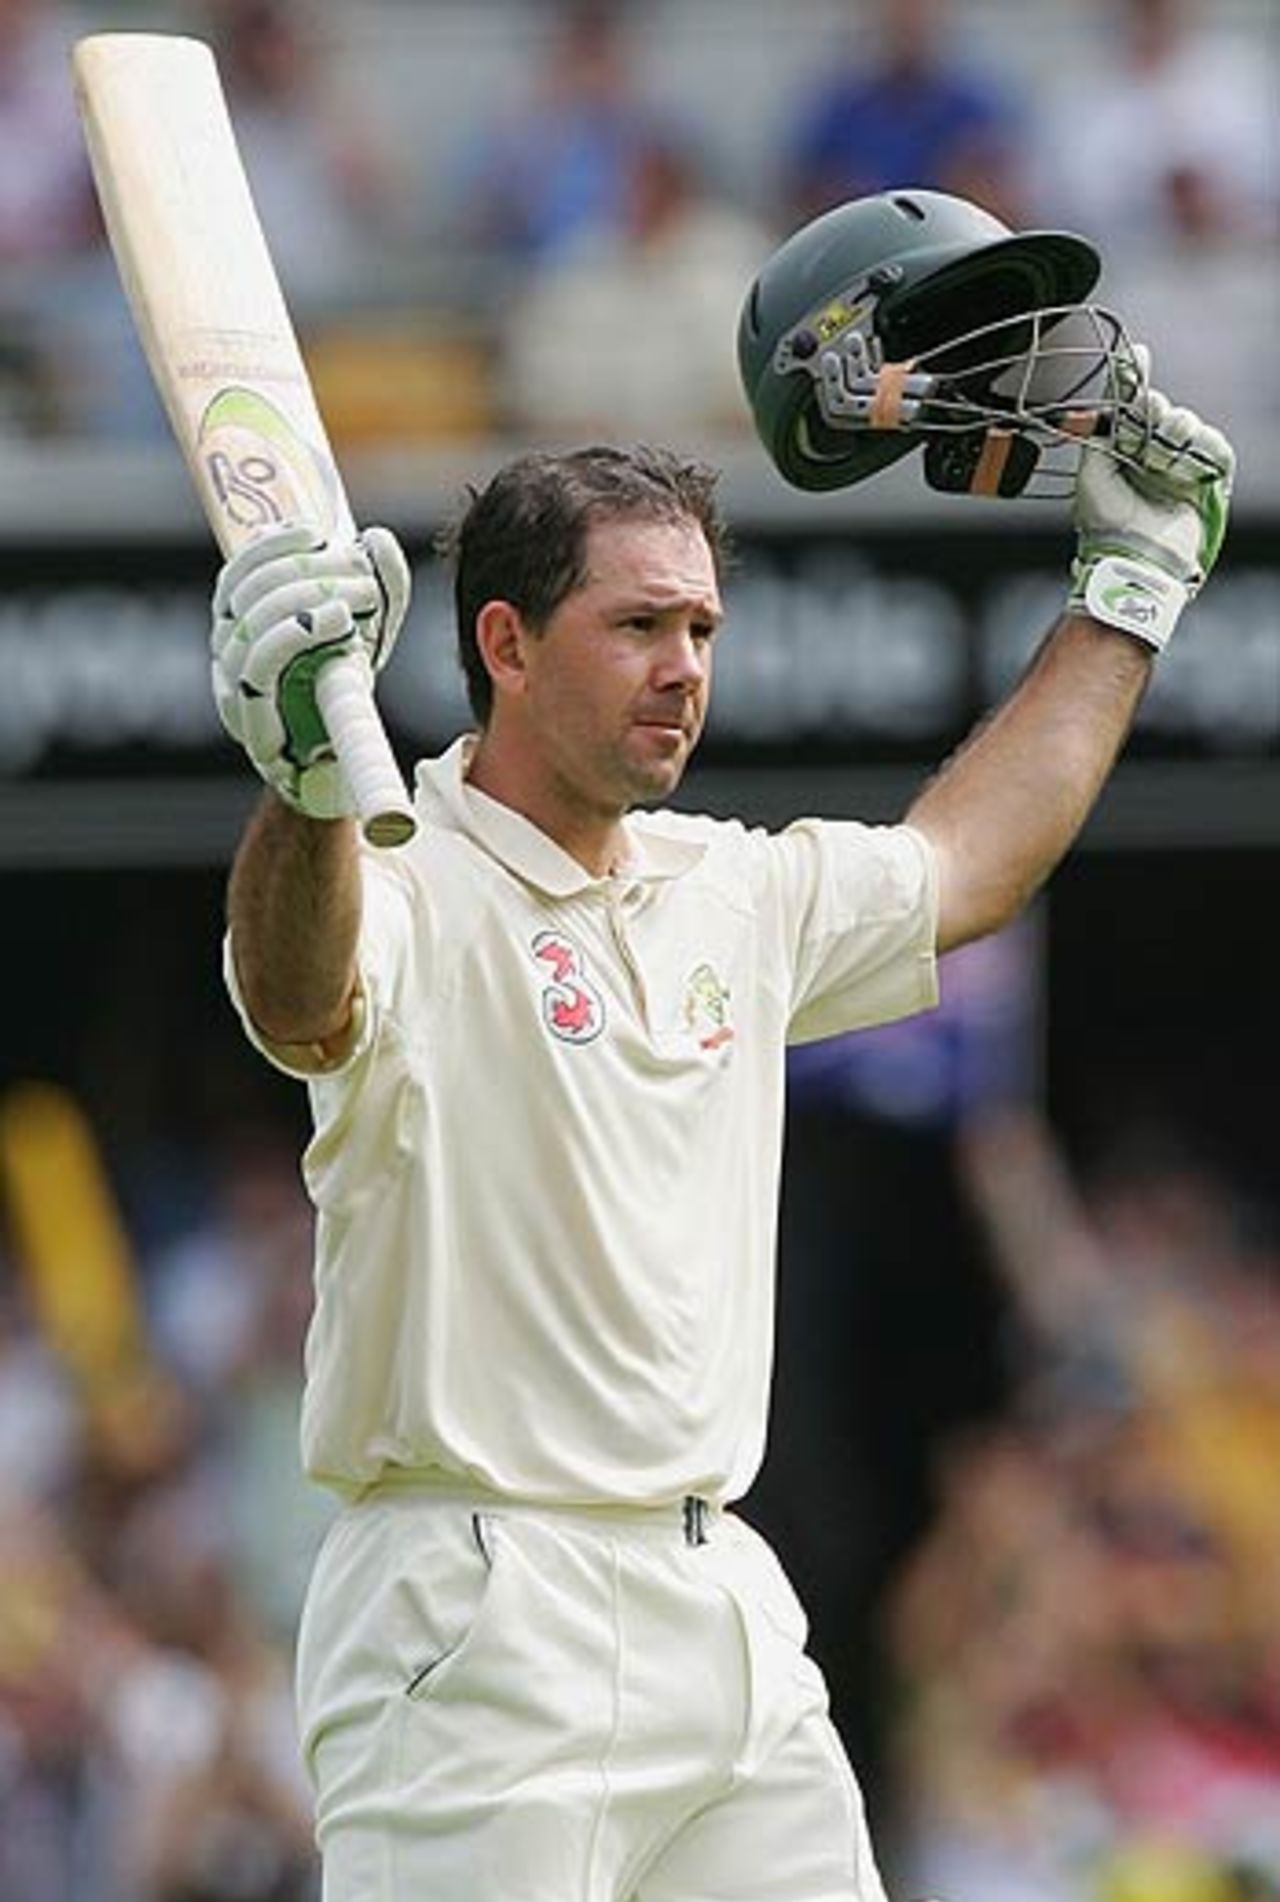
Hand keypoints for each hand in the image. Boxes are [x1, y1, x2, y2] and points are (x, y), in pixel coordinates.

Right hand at [211, 522, 410, 816]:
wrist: (340, 769)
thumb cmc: (343, 692)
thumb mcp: (368, 630)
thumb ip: (378, 586)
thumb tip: (377, 541)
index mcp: (243, 627)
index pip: (237, 576)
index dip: (269, 547)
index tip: (313, 533)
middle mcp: (227, 657)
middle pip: (246, 597)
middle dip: (304, 572)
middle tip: (359, 570)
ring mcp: (234, 692)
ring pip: (249, 628)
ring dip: (304, 600)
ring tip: (358, 597)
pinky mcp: (251, 723)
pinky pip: (258, 670)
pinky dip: (296, 635)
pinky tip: (336, 621)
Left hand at [1069, 345, 1233, 651]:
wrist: (1137, 558)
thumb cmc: (1106, 524)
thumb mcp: (1092, 475)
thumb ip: (1099, 437)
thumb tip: (1099, 406)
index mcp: (1125, 452)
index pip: (1134, 408)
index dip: (1137, 380)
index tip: (1140, 353)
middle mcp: (1153, 455)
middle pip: (1164, 410)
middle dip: (1156, 414)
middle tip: (1147, 432)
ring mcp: (1180, 467)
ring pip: (1189, 426)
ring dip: (1177, 437)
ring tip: (1162, 464)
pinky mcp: (1207, 480)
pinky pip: (1215, 448)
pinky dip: (1204, 451)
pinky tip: (1187, 466)